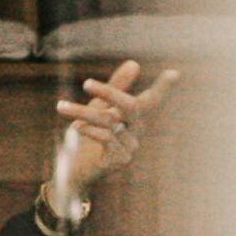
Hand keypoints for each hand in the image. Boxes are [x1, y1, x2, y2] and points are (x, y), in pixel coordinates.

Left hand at [54, 58, 180, 192]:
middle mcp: (137, 132)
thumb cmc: (89, 136)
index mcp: (135, 118)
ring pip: (109, 121)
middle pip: (132, 106)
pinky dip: (89, 130)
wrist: (76, 171)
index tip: (174, 73)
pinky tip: (76, 127)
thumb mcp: (100, 108)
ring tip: (61, 107)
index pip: (151, 100)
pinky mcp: (119, 161)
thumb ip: (116, 87)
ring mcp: (130, 147)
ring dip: (82, 112)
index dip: (163, 88)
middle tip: (86, 83)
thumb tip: (135, 63)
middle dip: (109, 92)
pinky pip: (106, 138)